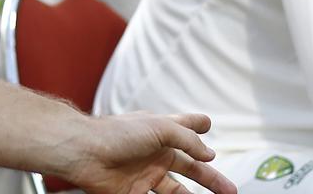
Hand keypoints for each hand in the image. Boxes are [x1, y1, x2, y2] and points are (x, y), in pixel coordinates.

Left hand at [68, 113, 235, 193]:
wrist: (84, 152)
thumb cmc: (116, 133)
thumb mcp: (160, 128)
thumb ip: (188, 140)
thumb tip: (209, 154)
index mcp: (161, 132)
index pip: (185, 127)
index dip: (198, 126)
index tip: (207, 125)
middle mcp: (154, 152)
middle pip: (189, 167)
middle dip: (210, 178)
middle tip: (229, 189)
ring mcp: (145, 173)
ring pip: (177, 189)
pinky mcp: (134, 191)